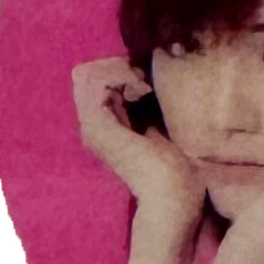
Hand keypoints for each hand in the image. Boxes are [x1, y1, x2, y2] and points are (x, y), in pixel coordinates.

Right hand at [71, 57, 203, 227]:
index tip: (145, 81)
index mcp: (106, 127)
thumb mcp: (161, 127)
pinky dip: (119, 76)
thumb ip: (148, 106)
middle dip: (116, 66)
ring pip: (88, 75)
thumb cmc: (177, 168)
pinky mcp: (97, 127)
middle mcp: (93, 127)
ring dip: (118, 70)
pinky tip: (142, 89)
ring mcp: (92, 128)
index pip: (92, 81)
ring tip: (143, 85)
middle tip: (144, 81)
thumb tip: (149, 77)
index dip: (116, 70)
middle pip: (86, 74)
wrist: (174, 196)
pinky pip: (94, 83)